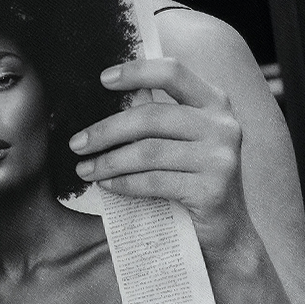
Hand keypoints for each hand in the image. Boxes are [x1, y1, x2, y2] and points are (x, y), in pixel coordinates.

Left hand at [70, 50, 249, 259]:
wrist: (228, 231)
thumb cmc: (195, 179)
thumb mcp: (186, 140)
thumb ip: (160, 117)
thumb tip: (108, 101)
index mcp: (215, 102)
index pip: (172, 72)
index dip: (136, 72)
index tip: (103, 79)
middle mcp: (223, 125)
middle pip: (152, 117)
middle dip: (107, 130)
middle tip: (77, 144)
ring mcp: (220, 158)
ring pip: (149, 152)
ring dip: (109, 161)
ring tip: (85, 170)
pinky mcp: (211, 190)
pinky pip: (155, 182)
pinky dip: (124, 183)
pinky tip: (107, 185)